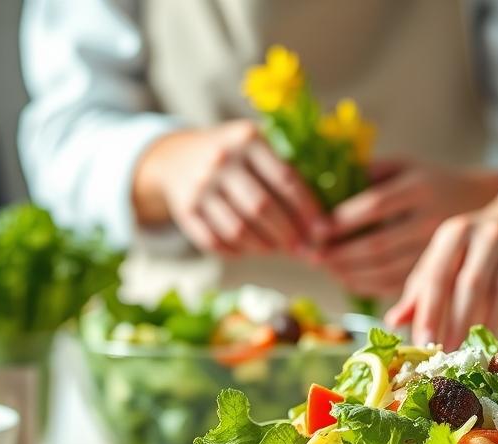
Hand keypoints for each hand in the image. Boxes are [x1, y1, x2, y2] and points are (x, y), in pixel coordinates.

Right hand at [132, 120, 328, 257]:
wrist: (174, 157)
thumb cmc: (232, 154)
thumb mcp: (255, 142)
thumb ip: (285, 163)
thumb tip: (322, 211)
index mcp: (247, 139)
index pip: (285, 179)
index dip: (307, 209)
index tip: (323, 230)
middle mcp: (221, 160)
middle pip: (262, 208)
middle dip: (287, 234)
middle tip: (303, 249)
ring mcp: (200, 186)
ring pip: (238, 230)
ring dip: (264, 247)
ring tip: (278, 250)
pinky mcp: (185, 211)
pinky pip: (215, 242)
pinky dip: (236, 251)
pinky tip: (250, 250)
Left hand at [316, 160, 497, 297]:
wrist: (488, 205)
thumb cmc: (434, 185)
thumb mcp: (407, 168)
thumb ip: (370, 173)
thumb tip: (326, 185)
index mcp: (420, 188)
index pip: (375, 205)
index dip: (342, 220)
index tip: (315, 230)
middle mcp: (430, 219)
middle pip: (377, 244)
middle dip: (339, 254)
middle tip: (311, 256)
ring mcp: (438, 250)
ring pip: (387, 270)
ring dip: (349, 273)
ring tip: (326, 268)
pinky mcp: (440, 273)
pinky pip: (398, 285)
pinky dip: (367, 286)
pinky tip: (348, 279)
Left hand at [384, 173, 497, 348]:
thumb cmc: (480, 248)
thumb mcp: (448, 256)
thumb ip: (422, 289)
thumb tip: (393, 322)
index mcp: (458, 232)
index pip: (439, 276)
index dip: (430, 312)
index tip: (424, 344)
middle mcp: (492, 232)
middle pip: (474, 284)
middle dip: (460, 323)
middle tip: (452, 354)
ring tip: (487, 346)